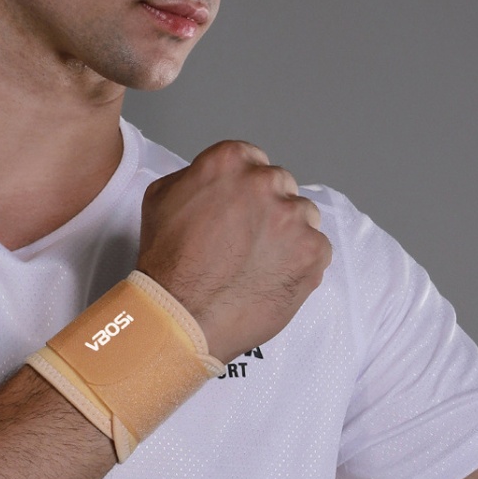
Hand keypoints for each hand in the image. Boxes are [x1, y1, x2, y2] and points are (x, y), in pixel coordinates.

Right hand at [137, 141, 331, 361]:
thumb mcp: (160, 199)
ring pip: (303, 216)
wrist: (181, 317)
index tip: (237, 210)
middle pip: (280, 186)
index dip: (243, 190)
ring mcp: (294, 217)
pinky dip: (299, 263)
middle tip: (244, 242)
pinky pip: (317, 249)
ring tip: (258, 264)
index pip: (251, 161)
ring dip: (287, 234)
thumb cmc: (166, 264)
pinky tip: (271, 278)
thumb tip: (215, 183)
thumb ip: (195, 178)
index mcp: (230, 161)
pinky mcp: (313, 252)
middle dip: (266, 210)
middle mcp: (266, 182)